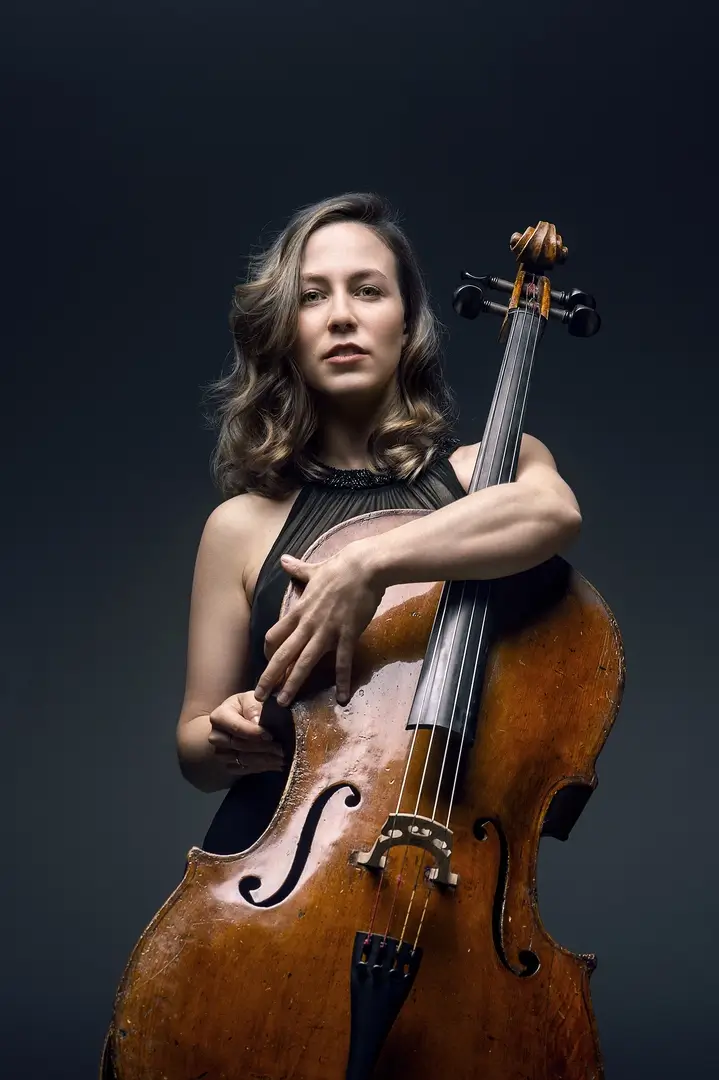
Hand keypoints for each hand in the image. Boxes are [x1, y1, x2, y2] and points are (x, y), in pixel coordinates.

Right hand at [208, 691, 284, 775]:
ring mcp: (221, 753)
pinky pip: (244, 770)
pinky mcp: (228, 764)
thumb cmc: (246, 707)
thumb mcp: (250, 698)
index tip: (271, 735)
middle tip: (282, 749)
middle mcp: (216, 737)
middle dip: (263, 748)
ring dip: (264, 760)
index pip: (237, 727)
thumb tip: (257, 721)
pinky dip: (261, 768)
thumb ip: (253, 707)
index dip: (254, 733)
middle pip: (240, 745)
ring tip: (282, 758)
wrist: (236, 720)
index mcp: (219, 717)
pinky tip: (275, 764)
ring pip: (243, 760)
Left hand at [255, 543, 383, 707]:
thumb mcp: (314, 569)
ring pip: (304, 662)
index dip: (267, 651)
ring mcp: (327, 631)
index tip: (266, 663)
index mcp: (299, 610)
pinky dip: (342, 681)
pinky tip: (343, 698)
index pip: (274, 635)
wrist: (365, 566)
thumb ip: (297, 569)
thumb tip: (284, 559)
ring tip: (283, 702)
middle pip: (282, 654)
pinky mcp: (347, 635)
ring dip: (292, 684)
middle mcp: (308, 624)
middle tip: (259, 696)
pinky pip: (342, 663)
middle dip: (269, 677)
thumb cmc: (340, 567)